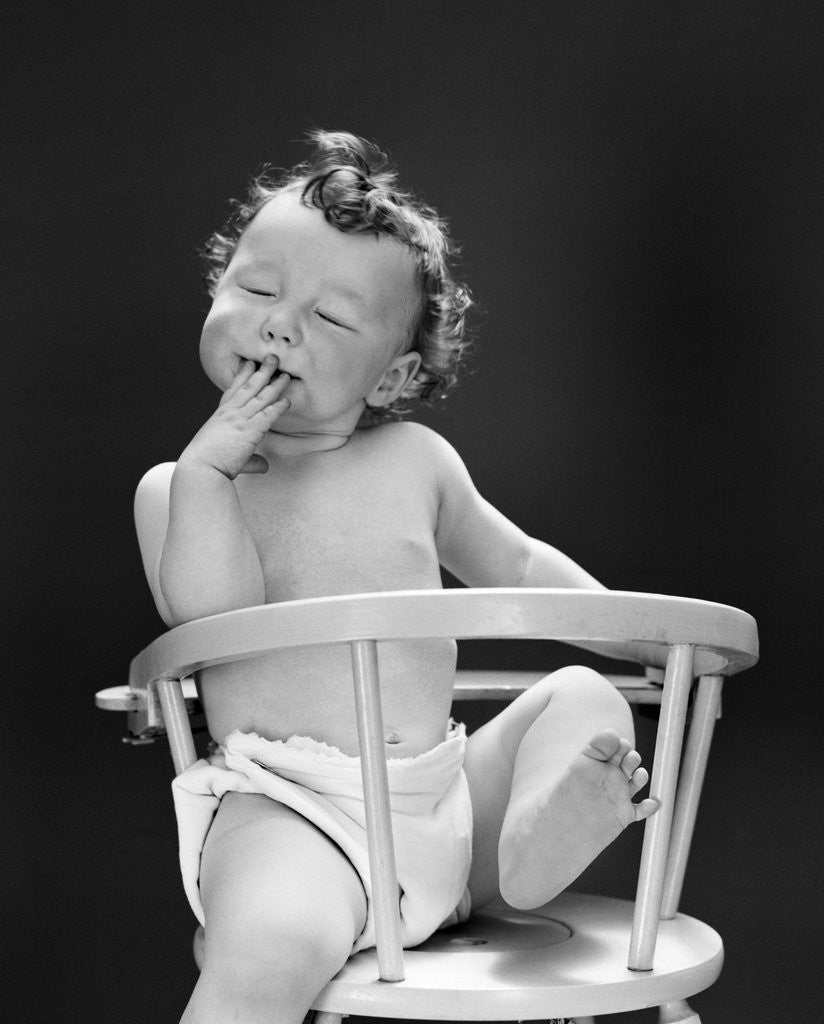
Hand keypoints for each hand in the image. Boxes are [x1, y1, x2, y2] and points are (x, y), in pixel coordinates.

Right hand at [180, 356, 290, 477]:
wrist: (200, 468)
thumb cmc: (208, 464)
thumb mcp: (228, 455)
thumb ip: (251, 459)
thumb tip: (264, 466)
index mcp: (220, 415)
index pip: (233, 390)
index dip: (242, 375)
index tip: (249, 363)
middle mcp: (230, 413)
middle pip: (249, 387)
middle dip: (262, 371)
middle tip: (272, 358)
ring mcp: (239, 420)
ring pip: (261, 397)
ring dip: (274, 384)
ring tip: (285, 374)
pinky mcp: (249, 431)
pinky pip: (268, 415)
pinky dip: (278, 407)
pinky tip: (288, 400)